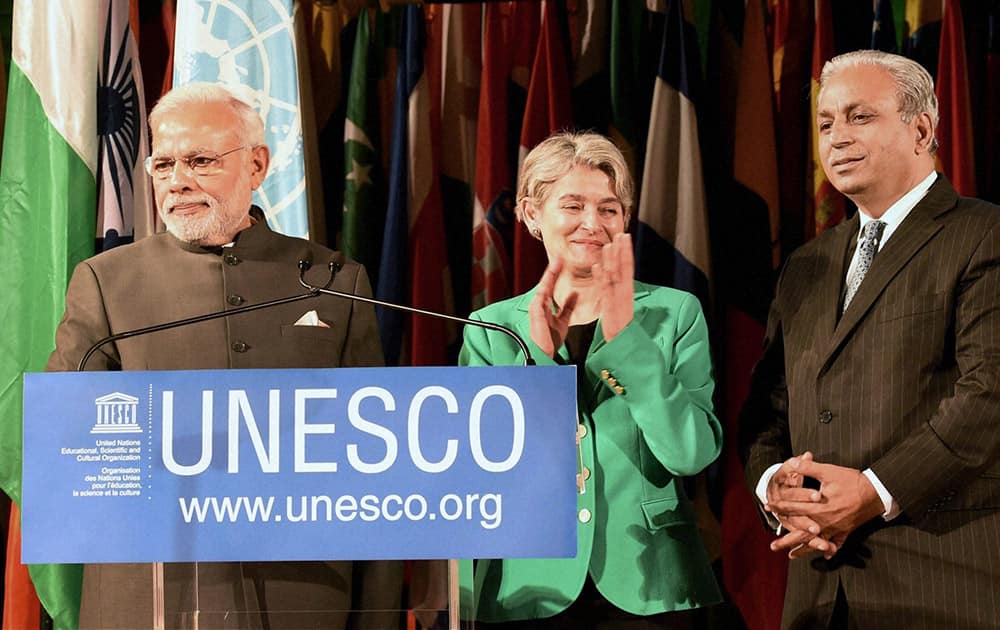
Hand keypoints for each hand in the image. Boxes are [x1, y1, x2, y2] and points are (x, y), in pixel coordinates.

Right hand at [528, 257, 577, 357]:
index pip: (551, 287)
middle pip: (546, 284)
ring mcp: (536, 307)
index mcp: (545, 307)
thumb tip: (574, 294)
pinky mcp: (536, 310)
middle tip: (559, 257)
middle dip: (553, 270)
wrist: (543, 355)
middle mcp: (538, 305)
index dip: (556, 275)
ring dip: (550, 273)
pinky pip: (542, 293)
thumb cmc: (550, 341)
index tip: (562, 263)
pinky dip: (547, 283)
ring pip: (544, 286)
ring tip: (556, 261)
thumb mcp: (563, 321)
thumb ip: (567, 307)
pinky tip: (551, 275)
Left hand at [592, 233, 633, 340]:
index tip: (625, 238)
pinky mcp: (609, 306)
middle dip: (623, 251)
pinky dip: (601, 277)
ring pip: (614, 276)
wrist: (623, 344)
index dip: (627, 252)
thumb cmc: (621, 328)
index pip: (628, 268)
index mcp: (627, 291)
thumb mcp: (622, 307)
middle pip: (623, 268)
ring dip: (611, 259)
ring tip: (609, 244)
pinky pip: (604, 290)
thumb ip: (621, 293)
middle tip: (621, 234)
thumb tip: (622, 281)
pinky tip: (597, 266)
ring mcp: (617, 299)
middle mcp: (624, 293)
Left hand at [766, 456, 884, 545]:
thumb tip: (792, 461)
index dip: (779, 507)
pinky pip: (836, 543)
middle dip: (786, 540)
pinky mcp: (846, 531)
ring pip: (816, 542)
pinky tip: (825, 556)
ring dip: (803, 549)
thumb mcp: (829, 471)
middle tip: (772, 546)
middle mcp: (824, 521)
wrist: (876, 493)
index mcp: (818, 507)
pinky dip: (830, 550)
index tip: (766, 508)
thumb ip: (809, 468)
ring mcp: (836, 528)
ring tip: (791, 556)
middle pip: (801, 533)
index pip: (793, 508)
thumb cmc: (852, 481)